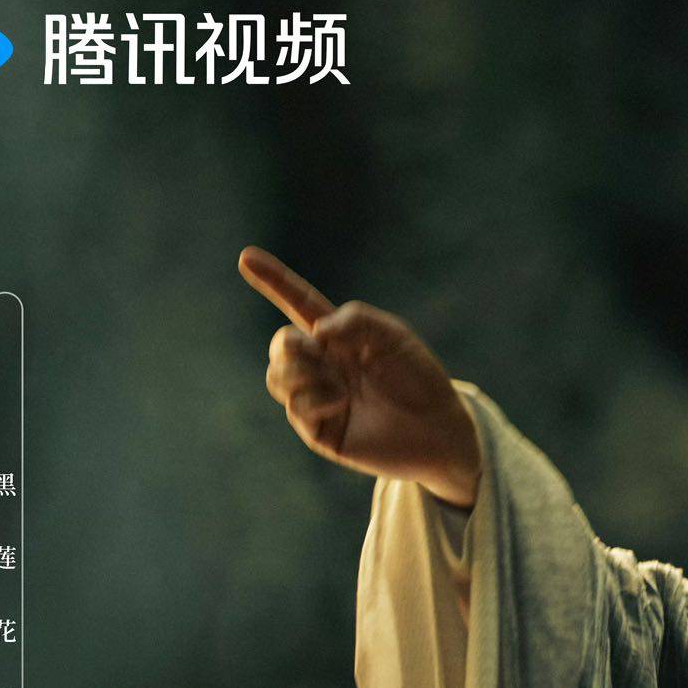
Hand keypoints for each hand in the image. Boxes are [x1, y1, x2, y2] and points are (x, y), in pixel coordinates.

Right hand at [239, 246, 482, 507]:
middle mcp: (323, 366)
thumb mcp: (393, 336)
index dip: (274, 281)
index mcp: (338, 337)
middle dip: (290, 345)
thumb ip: (355, 320)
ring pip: (277, 376)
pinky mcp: (319, 430)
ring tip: (339, 385)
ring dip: (301, 372)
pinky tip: (341, 402)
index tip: (247, 257)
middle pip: (280, 344)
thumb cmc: (420, 379)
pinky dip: (316, 398)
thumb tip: (316, 333)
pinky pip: (296, 407)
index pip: (298, 304)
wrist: (440, 429)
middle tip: (320, 352)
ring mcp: (318, 398)